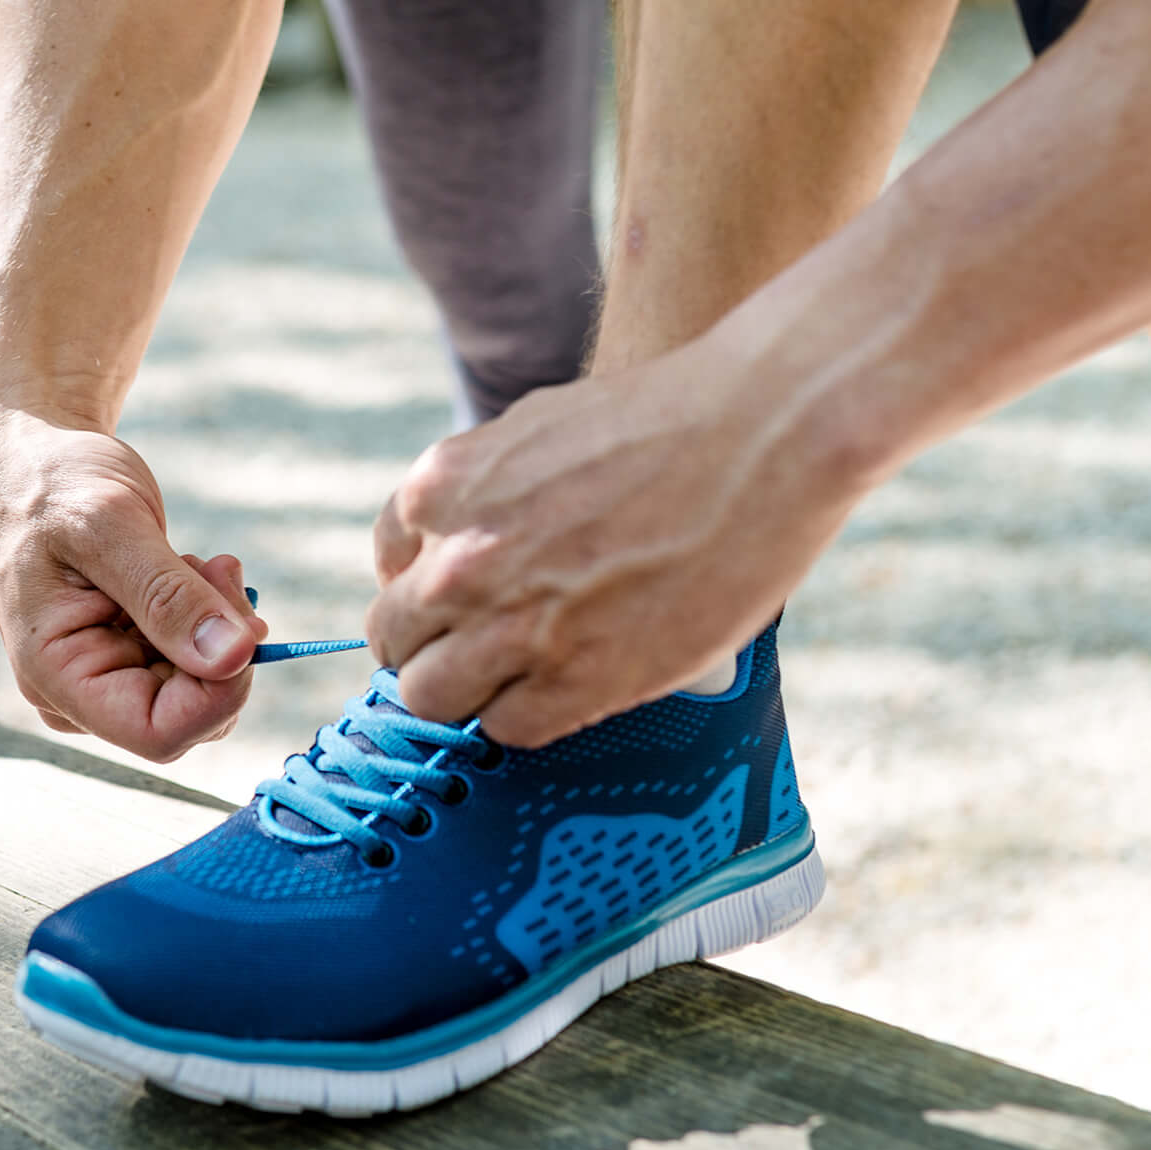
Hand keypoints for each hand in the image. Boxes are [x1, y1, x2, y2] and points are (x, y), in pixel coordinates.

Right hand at [0, 409, 267, 761]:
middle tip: (216, 568)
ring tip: (196, 561)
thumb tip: (234, 660)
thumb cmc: (54, 483)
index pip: (161, 733)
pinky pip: (201, 660)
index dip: (218, 693)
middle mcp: (81, 693)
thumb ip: (169, 596)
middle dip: (223, 645)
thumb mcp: (110, 524)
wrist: (34, 458)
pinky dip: (216, 615)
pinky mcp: (134, 655)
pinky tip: (195, 568)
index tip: (241, 625)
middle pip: (192, 715)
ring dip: (221, 623)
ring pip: (205, 687)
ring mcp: (109, 676)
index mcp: (56, 675)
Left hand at [366, 341, 856, 746]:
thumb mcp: (537, 430)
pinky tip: (566, 688)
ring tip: (516, 681)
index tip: (458, 601)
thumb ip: (485, 489)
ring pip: (433, 698)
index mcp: (445, 490)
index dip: (422, 589)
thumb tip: (458, 542)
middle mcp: (462, 562)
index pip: (388, 567)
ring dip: (466, 694)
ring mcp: (515, 626)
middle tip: (481, 652)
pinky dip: (524, 717)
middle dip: (431, 648)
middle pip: (397, 641)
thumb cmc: (667, 421)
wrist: (762, 431)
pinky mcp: (576, 680)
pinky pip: (506, 729)